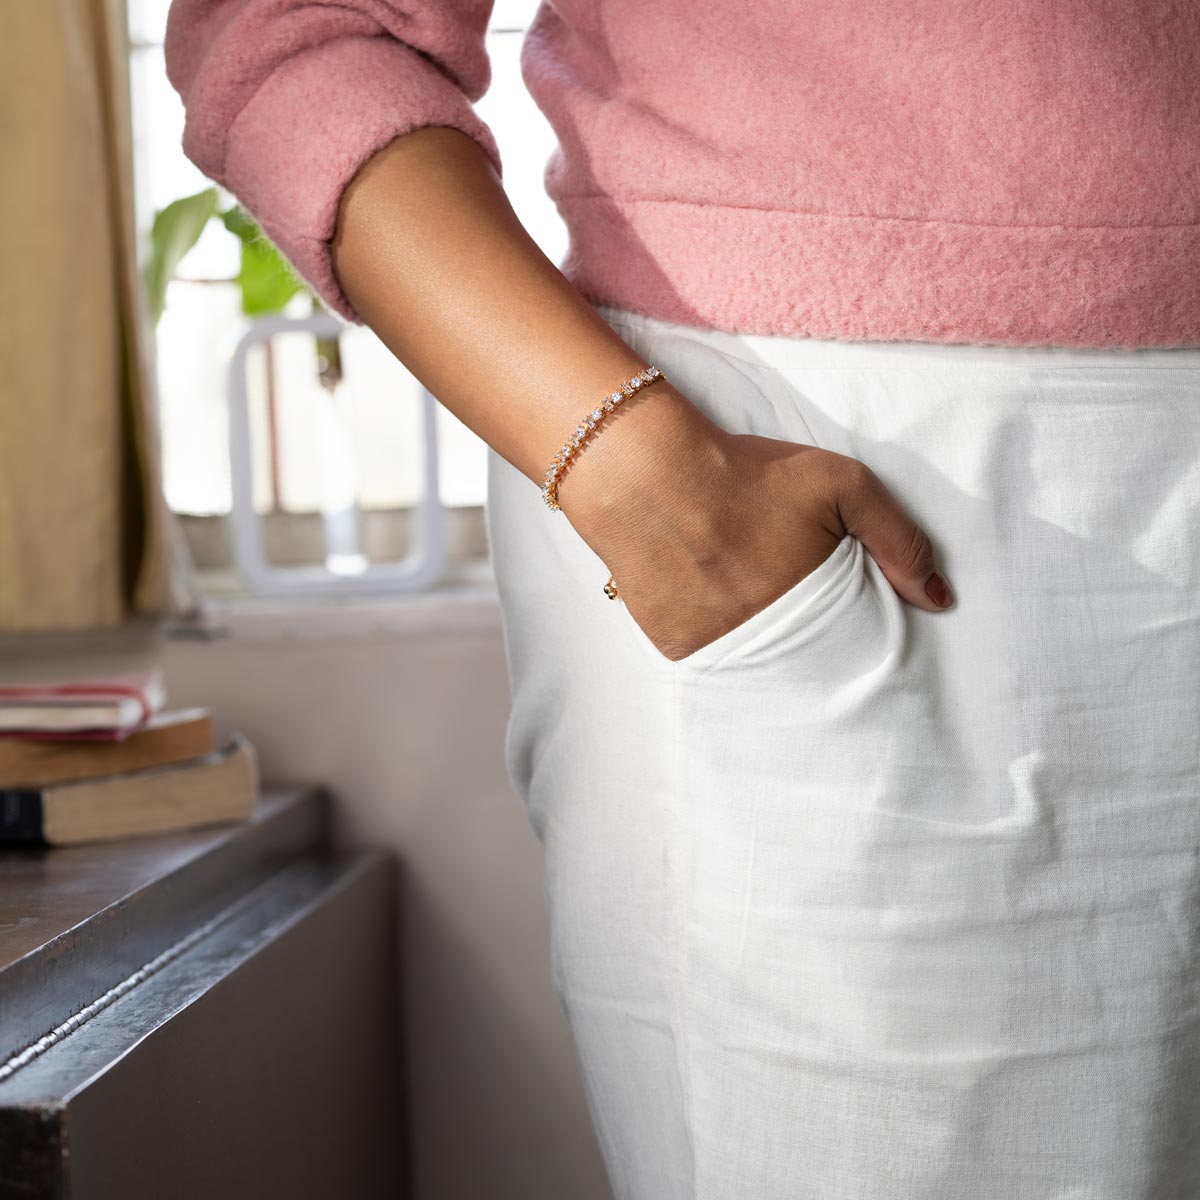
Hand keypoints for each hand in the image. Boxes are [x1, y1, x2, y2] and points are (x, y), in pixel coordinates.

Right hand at [559, 383, 953, 661]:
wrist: (646, 473)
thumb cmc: (747, 473)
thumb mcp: (841, 483)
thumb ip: (900, 539)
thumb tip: (941, 600)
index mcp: (813, 606)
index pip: (853, 646)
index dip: (853, 631)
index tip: (847, 618)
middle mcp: (768, 640)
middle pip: (807, 660)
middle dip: (808, 637)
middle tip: (783, 595)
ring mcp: (719, 650)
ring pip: (758, 664)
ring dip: (761, 640)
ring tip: (743, 593)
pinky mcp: (676, 648)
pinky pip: (711, 658)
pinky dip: (715, 635)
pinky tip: (708, 596)